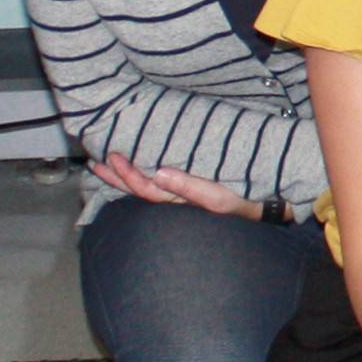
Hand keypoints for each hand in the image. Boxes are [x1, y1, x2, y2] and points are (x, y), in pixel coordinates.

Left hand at [93, 152, 261, 220]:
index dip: (127, 174)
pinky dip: (141, 175)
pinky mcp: (188, 190)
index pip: (145, 189)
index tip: (113, 156)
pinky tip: (133, 168)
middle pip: (138, 190)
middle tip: (96, 162)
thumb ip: (188, 186)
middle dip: (116, 178)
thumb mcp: (217, 196)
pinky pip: (157, 183)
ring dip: (123, 177)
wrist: (265, 205)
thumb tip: (158, 173)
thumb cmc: (242, 201)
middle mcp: (175, 199)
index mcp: (178, 200)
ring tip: (103, 165)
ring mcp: (180, 196)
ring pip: (145, 187)